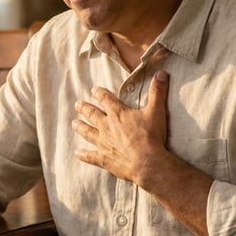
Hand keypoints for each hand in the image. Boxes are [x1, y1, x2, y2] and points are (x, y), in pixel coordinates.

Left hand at [72, 70, 170, 187]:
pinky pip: (91, 156)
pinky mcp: (104, 159)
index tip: (94, 89)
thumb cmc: (151, 137)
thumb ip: (157, 92)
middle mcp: (107, 127)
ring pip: (87, 133)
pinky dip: (83, 155)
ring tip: (73, 123)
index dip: (99, 93)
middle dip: (84, 108)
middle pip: (92, 115)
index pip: (106, 99)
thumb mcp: (156, 111)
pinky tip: (77, 153)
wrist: (147, 162)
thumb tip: (161, 73)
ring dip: (80, 127)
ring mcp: (103, 143)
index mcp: (118, 114)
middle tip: (77, 104)